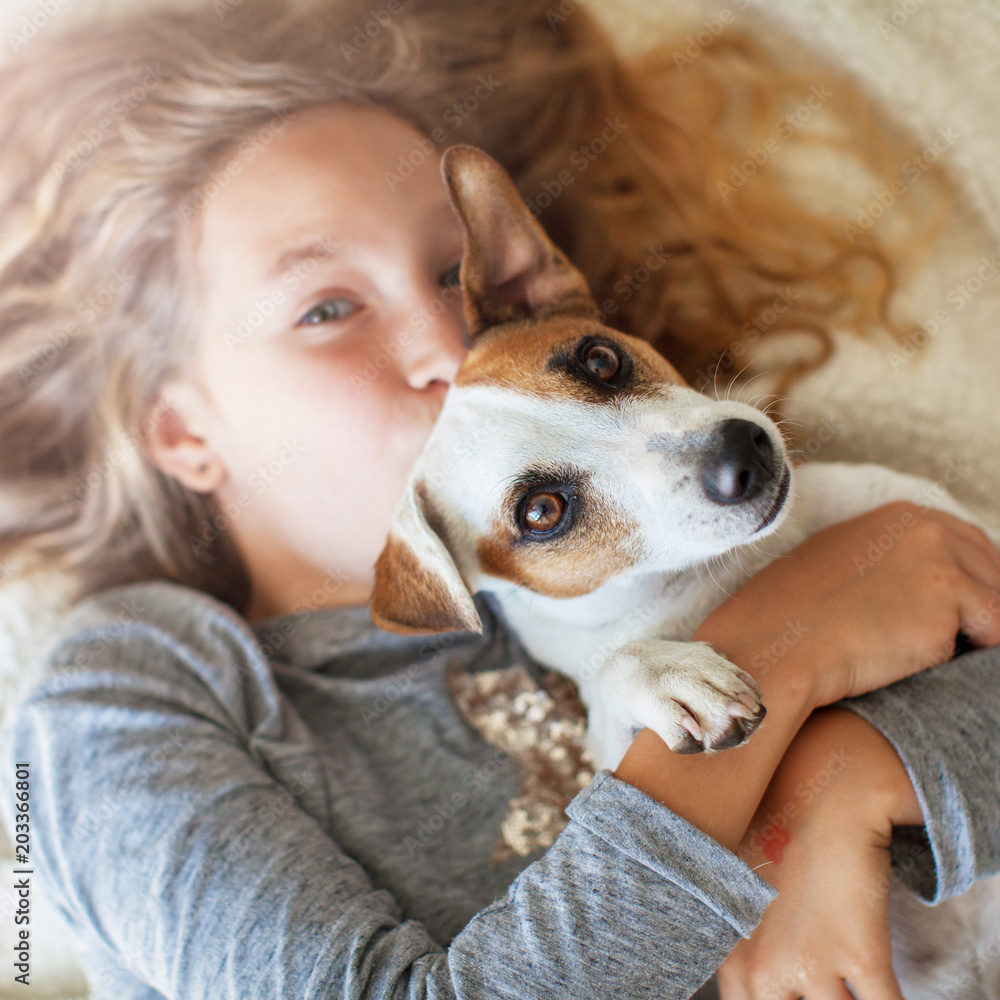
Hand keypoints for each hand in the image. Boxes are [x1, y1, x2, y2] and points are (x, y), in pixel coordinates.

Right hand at [694, 501, 999, 707]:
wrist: (774, 644)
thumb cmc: (792, 617)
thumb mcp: (839, 565)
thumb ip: (886, 562)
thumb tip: (916, 587)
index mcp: (897, 515)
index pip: (965, 545)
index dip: (965, 585)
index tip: (958, 617)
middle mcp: (925, 526)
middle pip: (990, 570)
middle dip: (979, 609)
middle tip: (955, 643)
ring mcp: (939, 558)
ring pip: (995, 605)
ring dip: (974, 634)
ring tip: (933, 657)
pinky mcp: (949, 597)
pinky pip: (994, 633)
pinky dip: (972, 655)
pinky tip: (932, 665)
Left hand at [717, 708, 921, 999]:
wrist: (824, 792)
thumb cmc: (779, 832)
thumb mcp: (740, 889)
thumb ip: (742, 938)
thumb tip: (760, 976)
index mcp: (731, 953)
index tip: (791, 990)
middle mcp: (764, 966)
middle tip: (821, 982)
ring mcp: (810, 963)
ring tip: (846, 977)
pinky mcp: (860, 954)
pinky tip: (881, 992)